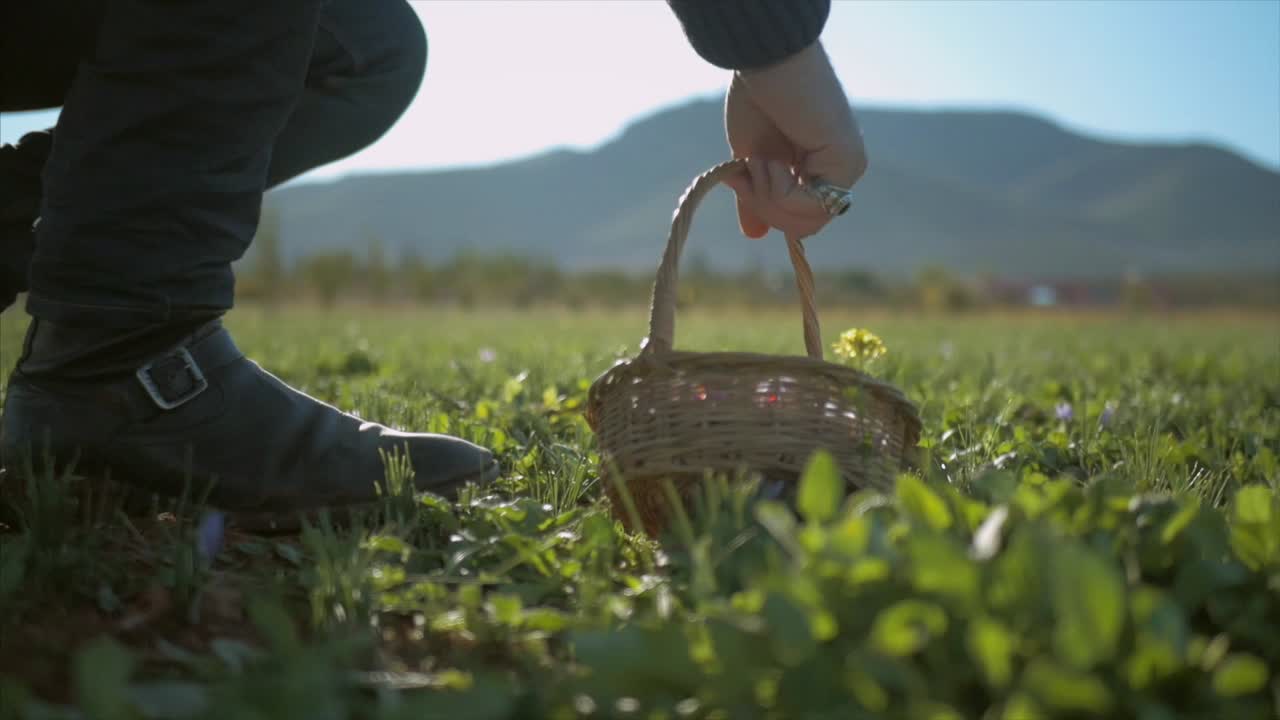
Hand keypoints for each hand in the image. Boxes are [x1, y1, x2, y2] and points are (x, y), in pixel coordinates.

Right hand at [722, 41, 866, 239]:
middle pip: (805, 227)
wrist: (765, 60)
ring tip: (759, 159)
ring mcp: (848, 166)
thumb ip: (757, 197)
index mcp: (821, 167)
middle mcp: (842, 169)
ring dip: (770, 197)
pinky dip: (779, 189)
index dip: (766, 210)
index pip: (801, 219)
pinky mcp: (847, 161)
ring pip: (807, 222)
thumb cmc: (758, 97)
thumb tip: (755, 235)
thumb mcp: (751, 160)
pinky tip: (771, 158)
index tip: (738, 181)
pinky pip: (809, 206)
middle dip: (766, 207)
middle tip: (747, 172)